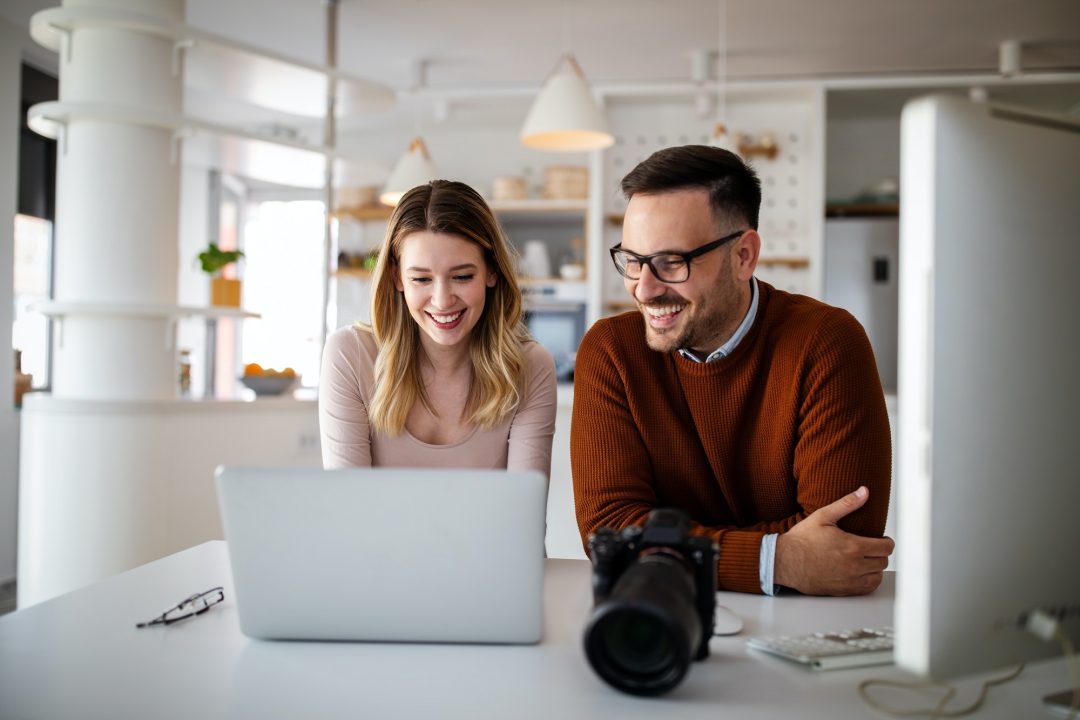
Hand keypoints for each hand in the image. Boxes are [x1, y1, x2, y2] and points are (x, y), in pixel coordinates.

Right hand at [774, 486, 894, 595]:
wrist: (785, 561)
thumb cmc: (801, 540)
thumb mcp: (823, 516)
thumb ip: (847, 503)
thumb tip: (864, 492)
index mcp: (853, 546)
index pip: (886, 547)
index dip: (887, 541)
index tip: (882, 539)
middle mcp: (854, 565)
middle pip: (883, 561)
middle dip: (881, 553)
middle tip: (872, 548)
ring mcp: (850, 580)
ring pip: (878, 576)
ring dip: (876, 567)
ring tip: (867, 560)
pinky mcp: (844, 590)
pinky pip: (867, 588)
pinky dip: (869, 580)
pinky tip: (861, 572)